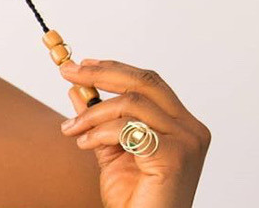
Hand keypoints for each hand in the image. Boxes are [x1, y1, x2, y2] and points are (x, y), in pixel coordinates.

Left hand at [58, 58, 210, 207]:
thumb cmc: (135, 196)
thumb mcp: (110, 149)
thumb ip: (98, 120)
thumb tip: (76, 89)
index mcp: (181, 125)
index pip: (149, 83)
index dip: (114, 68)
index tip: (83, 63)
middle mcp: (190, 129)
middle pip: (144, 83)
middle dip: (100, 73)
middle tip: (68, 71)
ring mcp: (187, 142)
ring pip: (131, 103)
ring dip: (91, 113)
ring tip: (71, 129)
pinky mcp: (175, 156)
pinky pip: (127, 129)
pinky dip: (99, 132)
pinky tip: (84, 144)